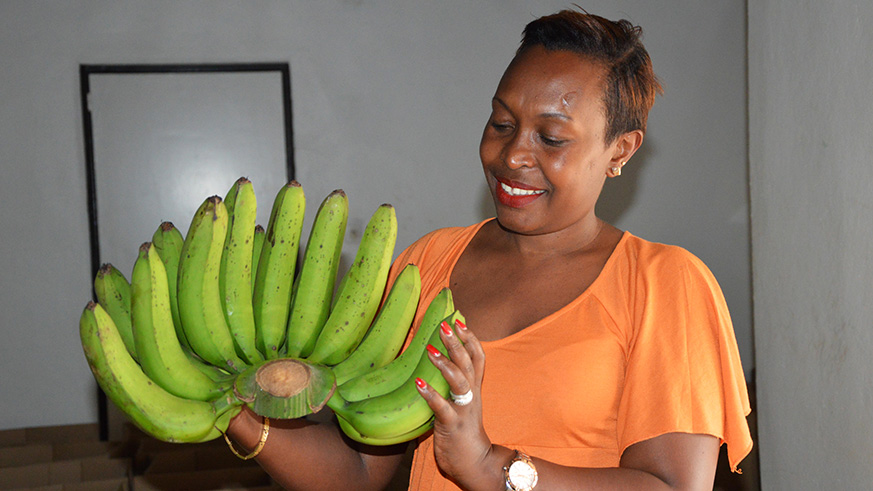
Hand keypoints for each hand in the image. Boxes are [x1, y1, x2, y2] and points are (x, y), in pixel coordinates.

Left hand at [415, 319, 493, 486]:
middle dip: (457, 342)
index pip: (478, 358)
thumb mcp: (463, 404)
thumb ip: (455, 385)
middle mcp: (472, 397)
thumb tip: (440, 363)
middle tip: (445, 324)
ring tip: (429, 349)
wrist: (476, 465)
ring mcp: (463, 411)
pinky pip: (442, 408)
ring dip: (445, 363)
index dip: (470, 338)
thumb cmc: (464, 433)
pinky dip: (431, 395)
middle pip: (469, 363)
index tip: (459, 320)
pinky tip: (419, 384)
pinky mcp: (452, 426)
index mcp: (474, 390)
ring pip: (459, 382)